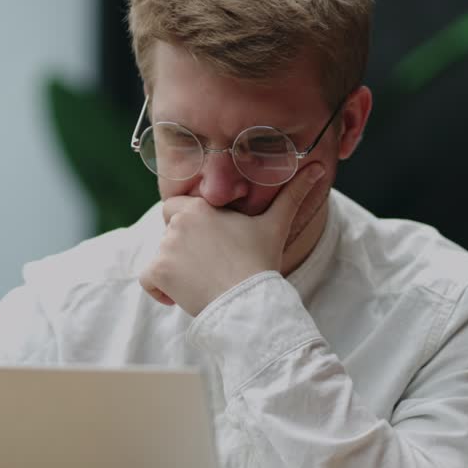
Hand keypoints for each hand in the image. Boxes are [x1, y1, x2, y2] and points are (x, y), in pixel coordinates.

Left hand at [140, 163, 325, 316]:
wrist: (248, 301)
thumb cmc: (261, 262)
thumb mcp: (276, 224)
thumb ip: (293, 194)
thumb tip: (319, 167)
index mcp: (200, 208)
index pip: (176, 206)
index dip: (188, 223)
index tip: (207, 241)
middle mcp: (178, 224)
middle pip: (168, 231)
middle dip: (181, 245)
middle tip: (208, 263)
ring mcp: (165, 248)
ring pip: (160, 256)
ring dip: (175, 269)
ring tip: (203, 281)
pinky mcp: (157, 272)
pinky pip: (147, 279)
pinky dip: (159, 289)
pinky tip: (181, 296)